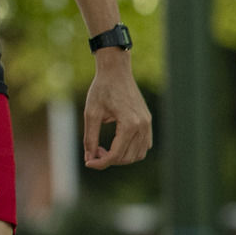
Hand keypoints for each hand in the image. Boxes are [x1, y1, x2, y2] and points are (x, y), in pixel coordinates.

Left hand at [83, 51, 152, 167]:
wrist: (116, 71)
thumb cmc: (102, 89)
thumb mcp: (91, 113)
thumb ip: (90, 138)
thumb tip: (89, 159)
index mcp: (129, 124)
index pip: (116, 154)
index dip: (101, 163)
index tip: (88, 163)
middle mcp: (142, 126)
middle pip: (127, 157)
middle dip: (109, 160)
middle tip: (94, 152)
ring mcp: (147, 124)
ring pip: (138, 154)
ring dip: (121, 157)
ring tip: (104, 149)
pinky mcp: (148, 122)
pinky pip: (144, 145)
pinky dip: (131, 150)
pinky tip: (116, 144)